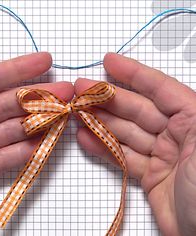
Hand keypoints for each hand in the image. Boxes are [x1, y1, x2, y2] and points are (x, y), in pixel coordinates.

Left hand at [0, 52, 73, 202]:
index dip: (18, 68)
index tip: (45, 61)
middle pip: (7, 104)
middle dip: (39, 97)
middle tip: (65, 92)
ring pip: (10, 132)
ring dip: (38, 125)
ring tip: (62, 118)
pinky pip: (4, 159)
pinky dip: (26, 153)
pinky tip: (44, 144)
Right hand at [75, 53, 195, 235]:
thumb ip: (189, 113)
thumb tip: (166, 90)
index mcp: (193, 118)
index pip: (159, 88)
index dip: (133, 73)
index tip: (109, 62)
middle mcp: (177, 134)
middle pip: (135, 109)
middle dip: (107, 98)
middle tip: (81, 89)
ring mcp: (162, 155)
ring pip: (125, 132)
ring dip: (100, 122)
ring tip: (77, 113)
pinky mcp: (150, 176)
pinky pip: (123, 156)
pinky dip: (103, 148)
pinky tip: (86, 138)